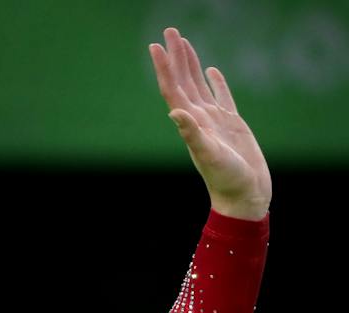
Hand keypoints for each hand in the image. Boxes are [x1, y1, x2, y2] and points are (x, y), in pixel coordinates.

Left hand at [150, 27, 270, 219]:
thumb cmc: (227, 179)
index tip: (155, 46)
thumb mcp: (209, 156)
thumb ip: (193, 134)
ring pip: (198, 85)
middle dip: (176, 56)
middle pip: (183, 81)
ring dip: (190, 64)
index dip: (164, 68)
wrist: (243, 196)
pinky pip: (221, 96)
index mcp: (190, 123)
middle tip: (170, 31)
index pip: (173, 89)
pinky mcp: (231, 123)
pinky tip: (211, 69)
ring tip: (184, 42)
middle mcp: (198, 119)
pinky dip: (216, 81)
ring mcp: (214, 120)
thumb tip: (176, 112)